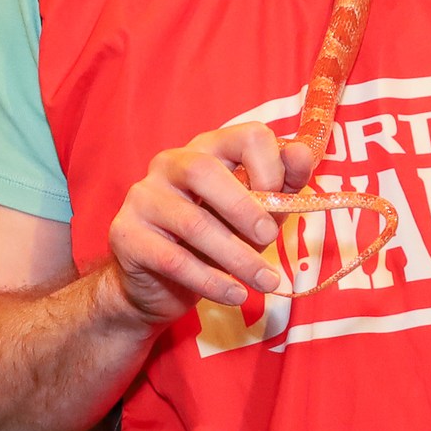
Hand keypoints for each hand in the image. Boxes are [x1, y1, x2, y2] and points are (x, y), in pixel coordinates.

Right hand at [99, 123, 288, 326]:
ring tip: (265, 282)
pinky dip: (212, 281)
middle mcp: (170, 164)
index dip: (272, 168)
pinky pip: (173, 260)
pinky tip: (236, 294)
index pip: (246, 136)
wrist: (160, 284)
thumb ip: (281, 187)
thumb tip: (304, 155)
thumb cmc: (216, 239)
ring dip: (238, 257)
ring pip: (193, 223)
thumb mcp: (256, 212)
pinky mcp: (126, 235)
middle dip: (245, 208)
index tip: (284, 203)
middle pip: (205, 171)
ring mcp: (143, 197)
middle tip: (270, 239)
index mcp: (208, 148)